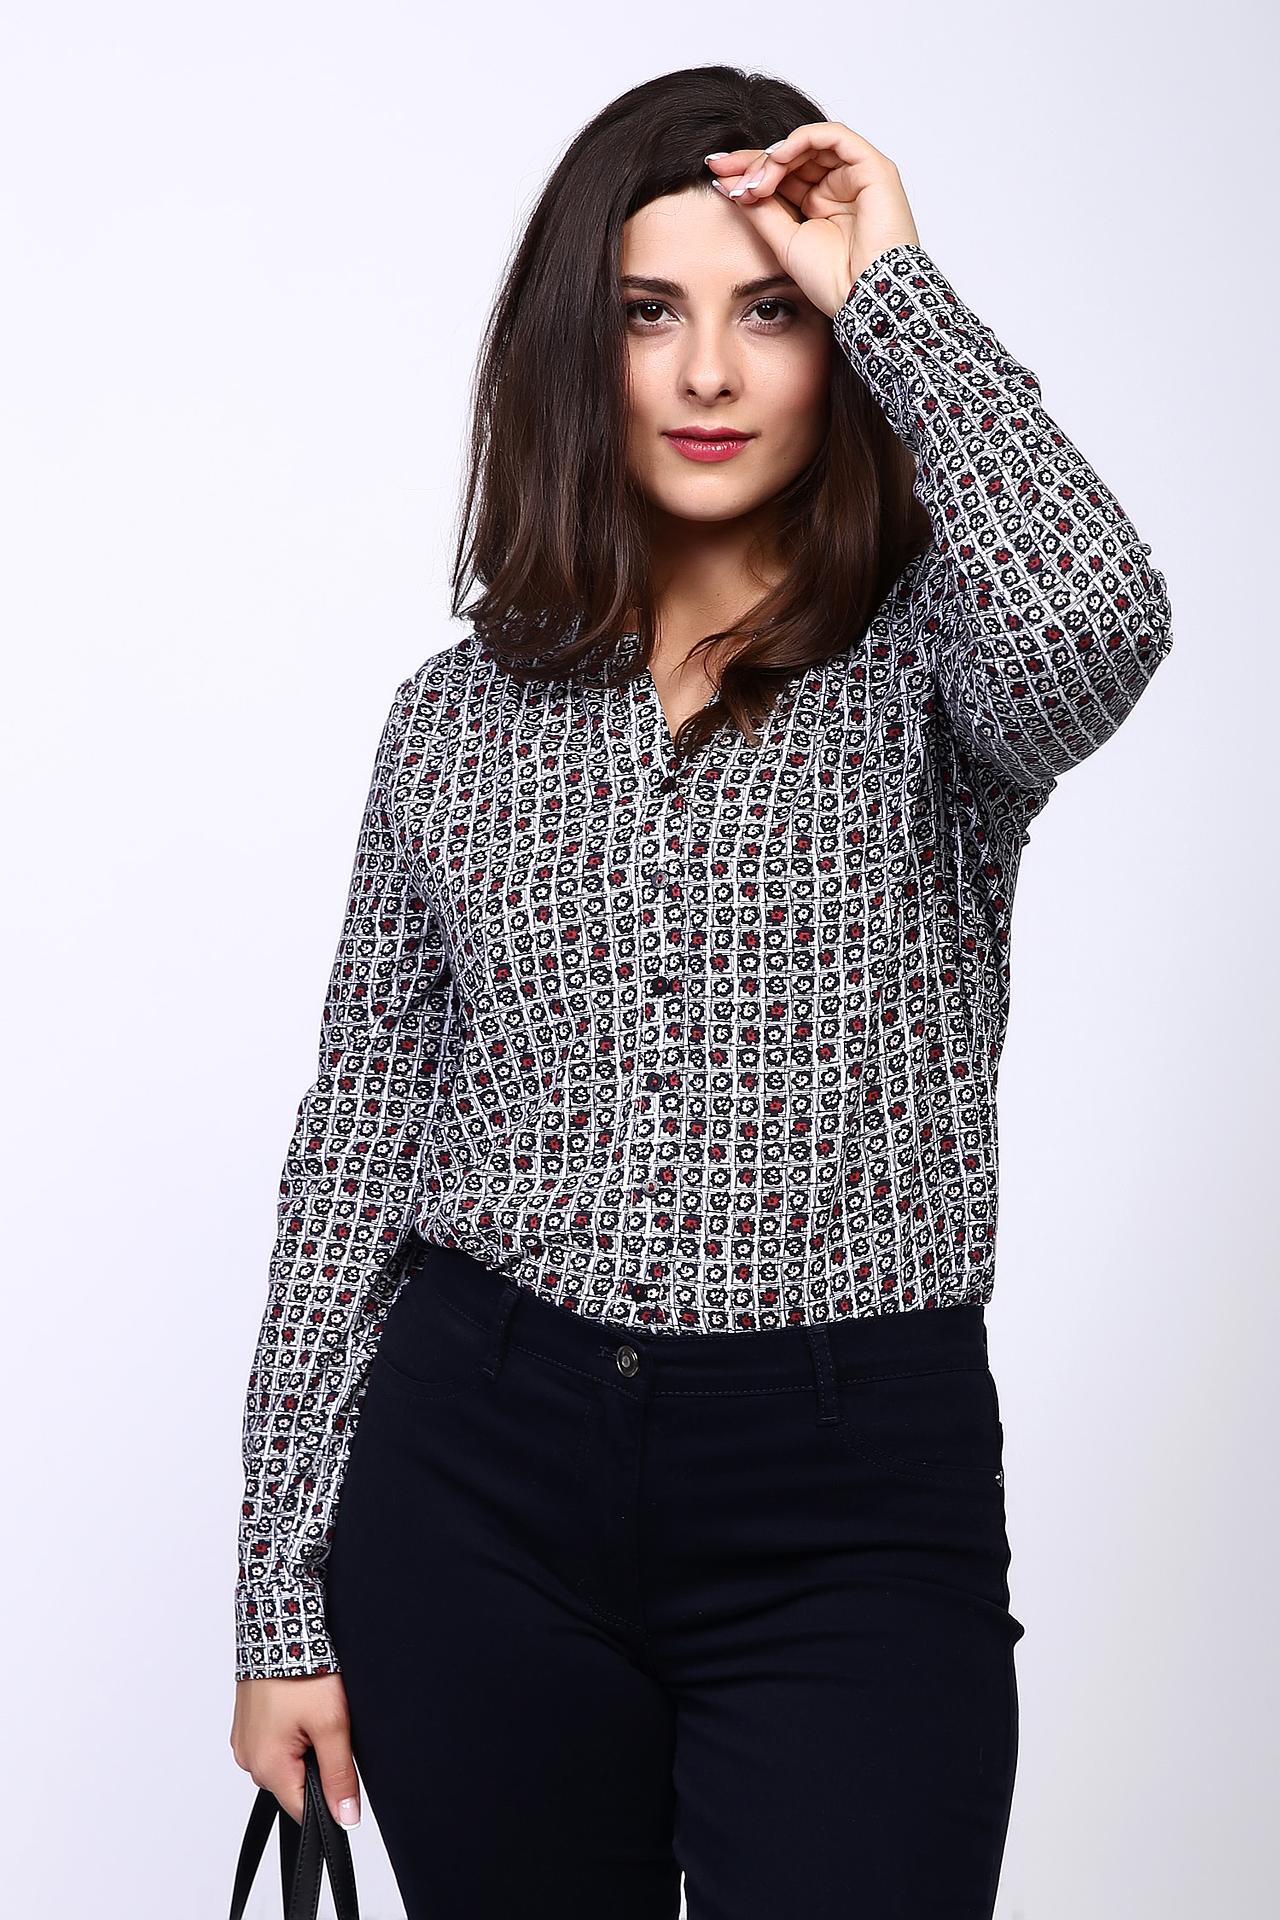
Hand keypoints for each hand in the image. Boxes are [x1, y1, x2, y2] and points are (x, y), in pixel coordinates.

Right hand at [230, 1673, 361, 1829]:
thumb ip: (339, 1775)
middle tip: (328, 1725)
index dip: (329, 1798)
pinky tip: (300, 1704)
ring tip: (313, 1710)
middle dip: (317, 1763)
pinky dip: (291, 1730)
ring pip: (285, 1761)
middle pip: (294, 1784)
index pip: (302, 1810)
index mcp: (266, 1767)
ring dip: (303, 1745)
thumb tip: (346, 1819)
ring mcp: (244, 1739)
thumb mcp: (331, 1725)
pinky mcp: (247, 1722)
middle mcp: (248, 1759)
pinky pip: (274, 1741)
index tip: (343, 1771)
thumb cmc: (301, 1670)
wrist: (278, 1626)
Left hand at [704, 123, 919, 319]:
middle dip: (755, 162)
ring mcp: (856, 174)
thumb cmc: (833, 280)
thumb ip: (759, 210)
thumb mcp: (783, 241)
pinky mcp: (873, 167)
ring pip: (808, 145)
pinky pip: (833, 136)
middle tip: (728, 176)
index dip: (749, 170)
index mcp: (820, 204)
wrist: (865, 297)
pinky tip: (778, 157)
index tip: (717, 172)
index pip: (781, 175)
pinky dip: (802, 140)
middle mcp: (838, 186)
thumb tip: (727, 183)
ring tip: (754, 181)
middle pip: (792, 156)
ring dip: (774, 156)